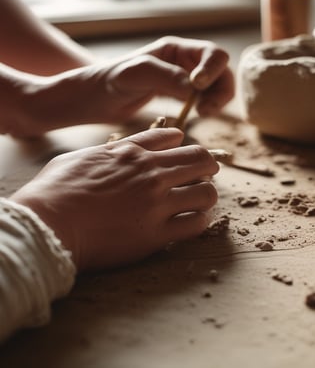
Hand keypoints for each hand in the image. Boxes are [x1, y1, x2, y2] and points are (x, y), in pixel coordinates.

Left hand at [3, 36, 233, 136]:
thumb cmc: (110, 80)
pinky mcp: (179, 96)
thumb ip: (165, 77)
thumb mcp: (135, 74)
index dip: (213, 70)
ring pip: (216, 86)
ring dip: (217, 100)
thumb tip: (195, 88)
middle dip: (221, 89)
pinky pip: (204, 99)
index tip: (198, 88)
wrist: (95, 99)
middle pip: (221, 70)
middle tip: (206, 109)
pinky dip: (207, 107)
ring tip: (202, 114)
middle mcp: (184, 62)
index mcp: (176, 49)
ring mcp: (183, 79)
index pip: (212, 53)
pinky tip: (196, 115)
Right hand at [10, 128, 218, 270]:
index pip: (177, 140)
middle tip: (203, 176)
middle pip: (201, 160)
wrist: (47, 224)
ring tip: (197, 201)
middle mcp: (151, 174)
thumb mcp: (85, 156)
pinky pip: (196, 224)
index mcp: (133, 153)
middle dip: (207, 167)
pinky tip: (190, 222)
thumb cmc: (56, 189)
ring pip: (207, 193)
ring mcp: (156, 204)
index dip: (186, 147)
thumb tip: (140, 140)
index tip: (186, 156)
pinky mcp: (155, 235)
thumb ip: (117, 147)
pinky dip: (199, 221)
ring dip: (206, 195)